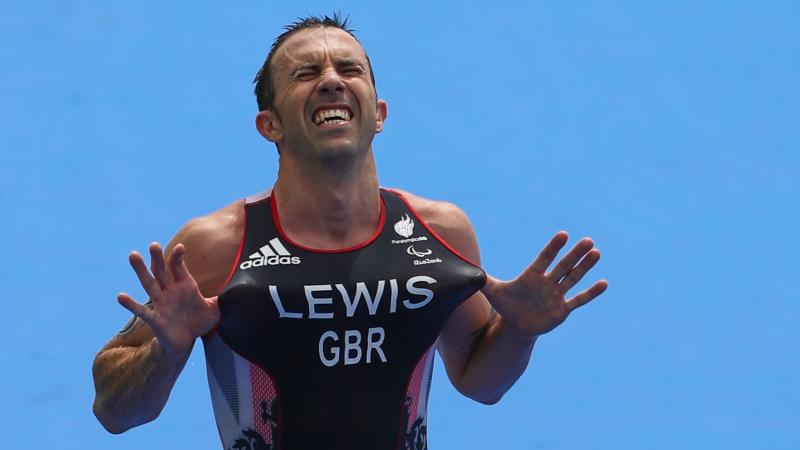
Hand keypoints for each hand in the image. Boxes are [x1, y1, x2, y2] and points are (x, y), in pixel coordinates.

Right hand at [117, 242, 219, 358]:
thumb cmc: (199, 321)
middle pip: (162, 271)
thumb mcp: (216, 309)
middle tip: (152, 244)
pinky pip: (142, 310)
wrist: (186, 342)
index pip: (180, 268)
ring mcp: (161, 304)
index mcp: (184, 286)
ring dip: (141, 271)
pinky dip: (131, 304)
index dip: (179, 258)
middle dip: (158, 258)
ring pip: (149, 284)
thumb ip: (225, 298)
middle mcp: (170, 291)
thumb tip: (244, 290)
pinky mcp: (155, 319)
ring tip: (133, 255)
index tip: (181, 247)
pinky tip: (120, 296)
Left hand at [481, 231, 607, 336]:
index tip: (563, 235)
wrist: (516, 326)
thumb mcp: (493, 292)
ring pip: (573, 278)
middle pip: (563, 265)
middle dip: (575, 254)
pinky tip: (604, 283)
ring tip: (597, 253)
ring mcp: (556, 295)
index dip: (553, 248)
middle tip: (588, 241)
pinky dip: (590, 293)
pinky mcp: (562, 309)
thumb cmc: (506, 305)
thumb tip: (469, 271)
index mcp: (532, 275)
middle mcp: (547, 282)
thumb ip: (483, 281)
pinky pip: (579, 300)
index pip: (544, 258)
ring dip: (585, 267)